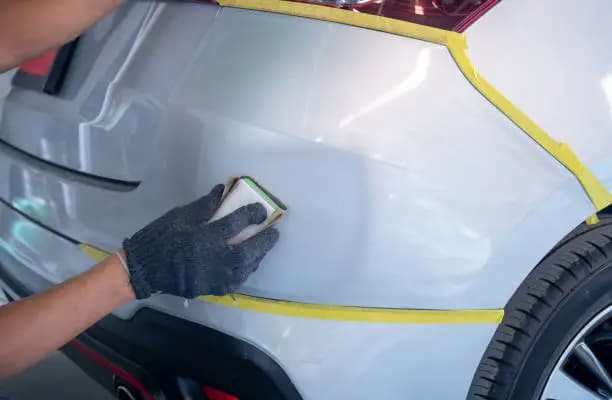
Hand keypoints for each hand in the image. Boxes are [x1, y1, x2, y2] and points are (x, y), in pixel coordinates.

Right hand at [122, 184, 278, 298]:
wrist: (141, 269)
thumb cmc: (159, 238)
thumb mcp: (179, 215)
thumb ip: (204, 205)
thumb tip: (223, 191)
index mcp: (203, 237)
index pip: (235, 223)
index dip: (251, 214)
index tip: (260, 210)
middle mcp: (212, 259)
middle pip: (246, 251)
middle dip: (263, 241)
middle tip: (273, 232)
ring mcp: (212, 277)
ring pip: (244, 268)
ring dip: (258, 257)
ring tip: (265, 247)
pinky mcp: (210, 289)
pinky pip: (235, 282)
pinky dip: (246, 272)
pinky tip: (250, 264)